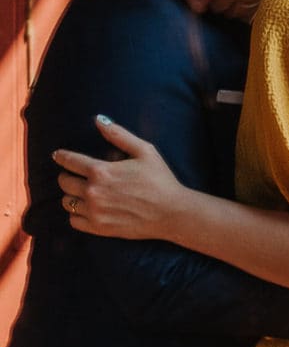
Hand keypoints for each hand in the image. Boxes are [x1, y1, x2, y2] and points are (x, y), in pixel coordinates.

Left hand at [53, 116, 191, 241]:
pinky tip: (88, 208)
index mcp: (101, 171)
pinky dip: (77, 214)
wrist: (172, 212)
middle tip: (76, 175)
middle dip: (67, 176)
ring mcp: (95, 211)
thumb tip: (98, 119)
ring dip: (72, 195)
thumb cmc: (160, 180)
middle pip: (64, 182)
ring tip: (83, 193)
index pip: (69, 161)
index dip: (61, 156)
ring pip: (66, 202)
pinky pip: (73, 220)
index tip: (58, 155)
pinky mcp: (98, 227)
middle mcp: (93, 191)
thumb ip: (119, 135)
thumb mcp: (145, 151)